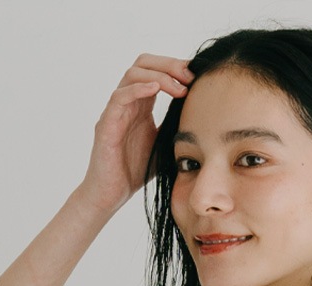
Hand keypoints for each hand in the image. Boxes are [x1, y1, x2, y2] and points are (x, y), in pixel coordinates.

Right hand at [77, 53, 194, 215]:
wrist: (111, 194)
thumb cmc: (135, 172)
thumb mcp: (165, 146)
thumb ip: (178, 129)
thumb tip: (205, 121)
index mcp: (142, 106)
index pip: (156, 71)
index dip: (176, 68)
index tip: (197, 75)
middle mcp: (128, 103)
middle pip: (144, 64)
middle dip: (169, 64)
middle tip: (190, 75)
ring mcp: (115, 111)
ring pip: (132, 75)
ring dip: (158, 75)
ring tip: (179, 87)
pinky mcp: (106, 124)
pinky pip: (119, 97)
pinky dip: (137, 88)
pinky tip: (155, 89)